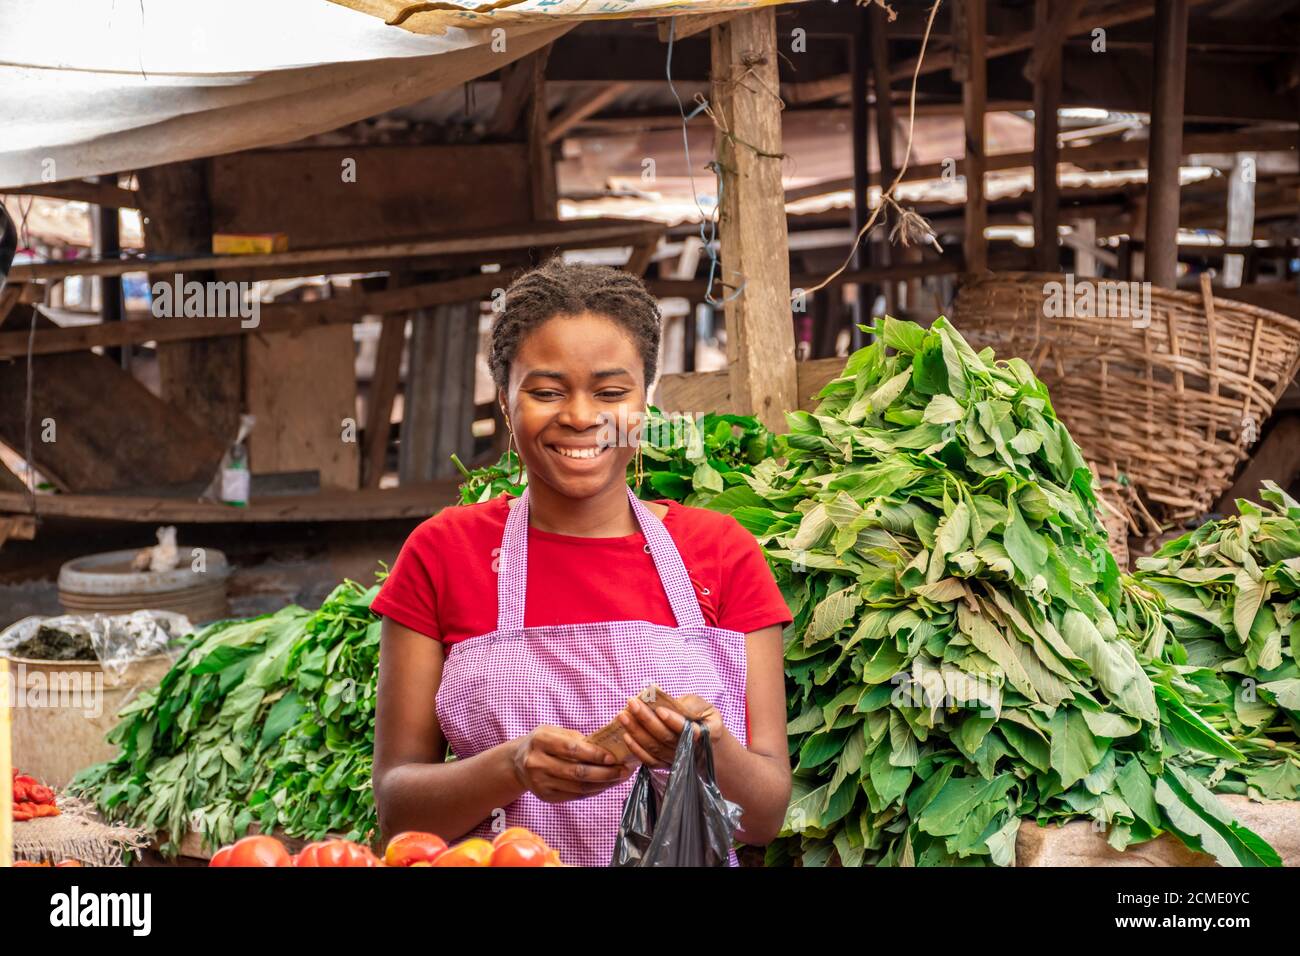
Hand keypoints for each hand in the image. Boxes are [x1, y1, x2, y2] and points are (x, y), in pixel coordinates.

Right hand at [511, 725, 631, 802]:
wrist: (517, 763)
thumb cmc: (543, 743)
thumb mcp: (554, 732)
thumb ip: (577, 739)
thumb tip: (608, 746)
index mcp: (540, 740)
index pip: (572, 749)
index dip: (594, 754)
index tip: (613, 757)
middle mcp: (536, 763)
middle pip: (576, 772)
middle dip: (605, 773)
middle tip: (624, 770)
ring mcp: (539, 783)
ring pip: (578, 787)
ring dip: (603, 784)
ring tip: (620, 778)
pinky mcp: (545, 797)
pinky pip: (574, 796)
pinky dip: (593, 791)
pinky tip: (606, 785)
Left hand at [618, 694, 726, 769]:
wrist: (706, 739)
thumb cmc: (702, 716)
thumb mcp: (702, 705)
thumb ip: (688, 704)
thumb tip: (664, 700)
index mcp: (708, 733)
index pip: (689, 730)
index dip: (673, 721)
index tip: (659, 709)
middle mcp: (692, 751)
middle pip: (666, 738)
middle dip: (647, 720)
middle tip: (632, 703)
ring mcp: (677, 760)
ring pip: (655, 749)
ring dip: (637, 732)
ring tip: (623, 715)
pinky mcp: (665, 765)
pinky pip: (649, 761)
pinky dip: (636, 749)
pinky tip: (626, 735)